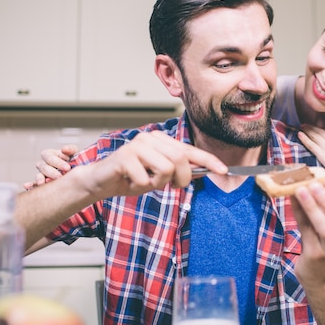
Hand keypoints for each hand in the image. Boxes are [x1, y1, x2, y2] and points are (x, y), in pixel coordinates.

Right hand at [23, 145, 77, 189]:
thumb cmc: (75, 161)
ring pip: (38, 175)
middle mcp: (43, 164)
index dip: (57, 162)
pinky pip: (34, 185)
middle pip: (43, 167)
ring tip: (44, 183)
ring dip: (41, 179)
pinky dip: (31, 185)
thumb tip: (63, 149)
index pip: (49, 156)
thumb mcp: (75, 153)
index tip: (67, 168)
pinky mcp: (42, 183)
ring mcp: (42, 174)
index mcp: (50, 154)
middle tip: (60, 177)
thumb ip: (70, 149)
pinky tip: (29, 186)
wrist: (77, 175)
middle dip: (52, 172)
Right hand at [75, 131, 227, 198]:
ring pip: (166, 168)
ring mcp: (137, 145)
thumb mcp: (159, 176)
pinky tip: (131, 182)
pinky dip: (141, 186)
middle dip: (180, 178)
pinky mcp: (125, 156)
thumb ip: (179, 172)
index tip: (223, 170)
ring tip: (144, 181)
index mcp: (161, 140)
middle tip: (167, 185)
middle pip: (181, 159)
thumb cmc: (130, 177)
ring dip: (157, 183)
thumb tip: (204, 172)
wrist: (101, 182)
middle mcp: (150, 138)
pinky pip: (147, 178)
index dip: (208, 161)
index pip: (190, 150)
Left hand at [290, 175, 324, 285]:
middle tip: (316, 184)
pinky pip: (307, 233)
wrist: (320, 278)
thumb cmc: (324, 245)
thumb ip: (321, 207)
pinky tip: (293, 201)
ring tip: (302, 190)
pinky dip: (300, 214)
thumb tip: (307, 180)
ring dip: (314, 208)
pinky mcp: (316, 257)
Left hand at [298, 125, 324, 191]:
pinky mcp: (323, 156)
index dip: (323, 130)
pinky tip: (299, 135)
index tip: (318, 129)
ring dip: (307, 130)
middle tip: (305, 125)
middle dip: (313, 128)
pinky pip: (311, 145)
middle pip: (321, 131)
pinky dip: (304, 139)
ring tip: (301, 127)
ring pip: (315, 136)